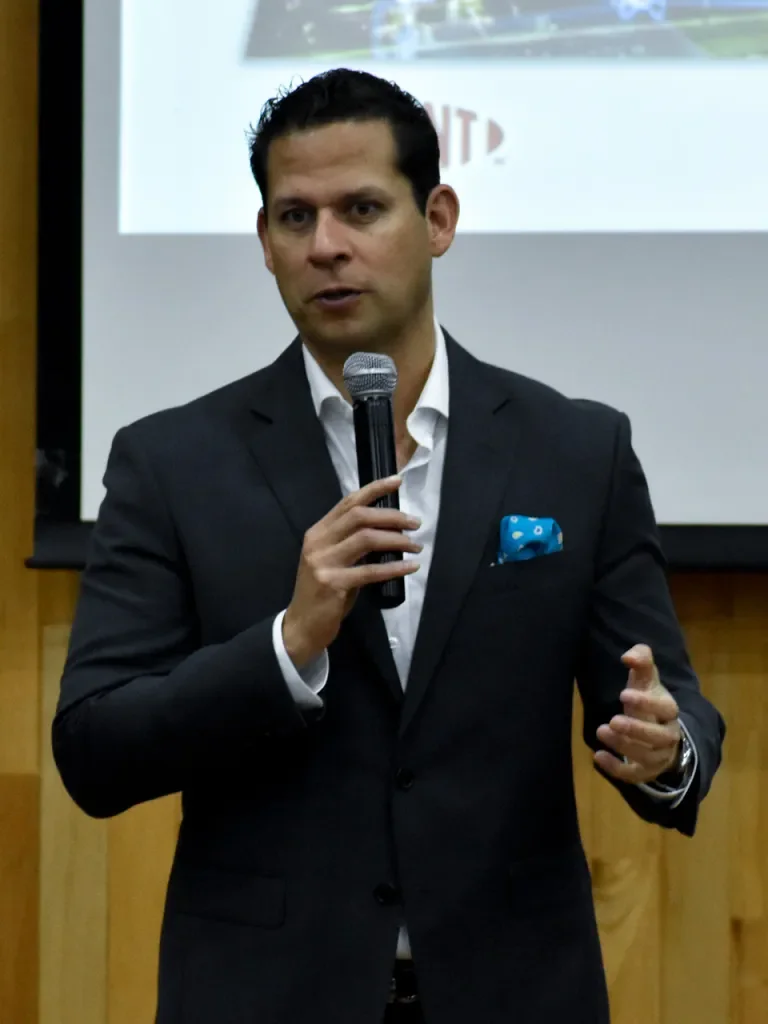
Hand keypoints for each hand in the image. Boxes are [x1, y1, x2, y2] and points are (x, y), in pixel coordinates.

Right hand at [282, 476, 421, 668]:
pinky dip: (395, 567)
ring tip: (415, 546)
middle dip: (392, 516)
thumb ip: (351, 544)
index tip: (397, 481)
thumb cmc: (322, 593)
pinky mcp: (333, 584)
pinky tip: (410, 567)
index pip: (348, 503)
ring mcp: (323, 563)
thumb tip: (387, 530)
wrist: (302, 625)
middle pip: (360, 516)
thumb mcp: (332, 561)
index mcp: (318, 532)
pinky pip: (371, 571)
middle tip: (415, 523)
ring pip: (366, 539)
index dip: (374, 489)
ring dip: (397, 540)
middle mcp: (318, 542)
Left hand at [594, 644, 681, 784]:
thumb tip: (628, 656)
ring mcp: (659, 756)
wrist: (658, 730)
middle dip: (636, 730)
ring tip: (601, 730)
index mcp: (669, 711)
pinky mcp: (645, 771)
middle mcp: (668, 735)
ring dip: (624, 746)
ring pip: (647, 756)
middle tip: (613, 720)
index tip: (623, 694)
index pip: (665, 709)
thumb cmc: (648, 701)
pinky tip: (598, 756)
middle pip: (659, 737)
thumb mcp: (646, 679)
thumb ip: (641, 661)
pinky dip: (617, 769)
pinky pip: (635, 775)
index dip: (646, 703)